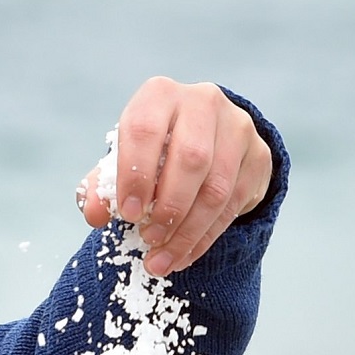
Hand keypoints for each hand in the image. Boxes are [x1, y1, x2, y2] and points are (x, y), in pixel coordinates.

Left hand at [77, 77, 271, 276]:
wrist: (207, 139)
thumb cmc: (153, 151)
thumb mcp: (123, 161)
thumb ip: (102, 186)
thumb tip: (95, 214)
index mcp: (160, 95)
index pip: (145, 131)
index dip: (135, 176)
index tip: (128, 214)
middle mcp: (203, 102)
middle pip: (190, 159)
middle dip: (168, 208)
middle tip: (148, 239)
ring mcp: (237, 127)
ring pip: (216, 188)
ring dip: (187, 232)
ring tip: (162, 259)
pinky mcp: (258, 155)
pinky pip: (234, 204)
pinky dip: (205, 237)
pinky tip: (183, 255)